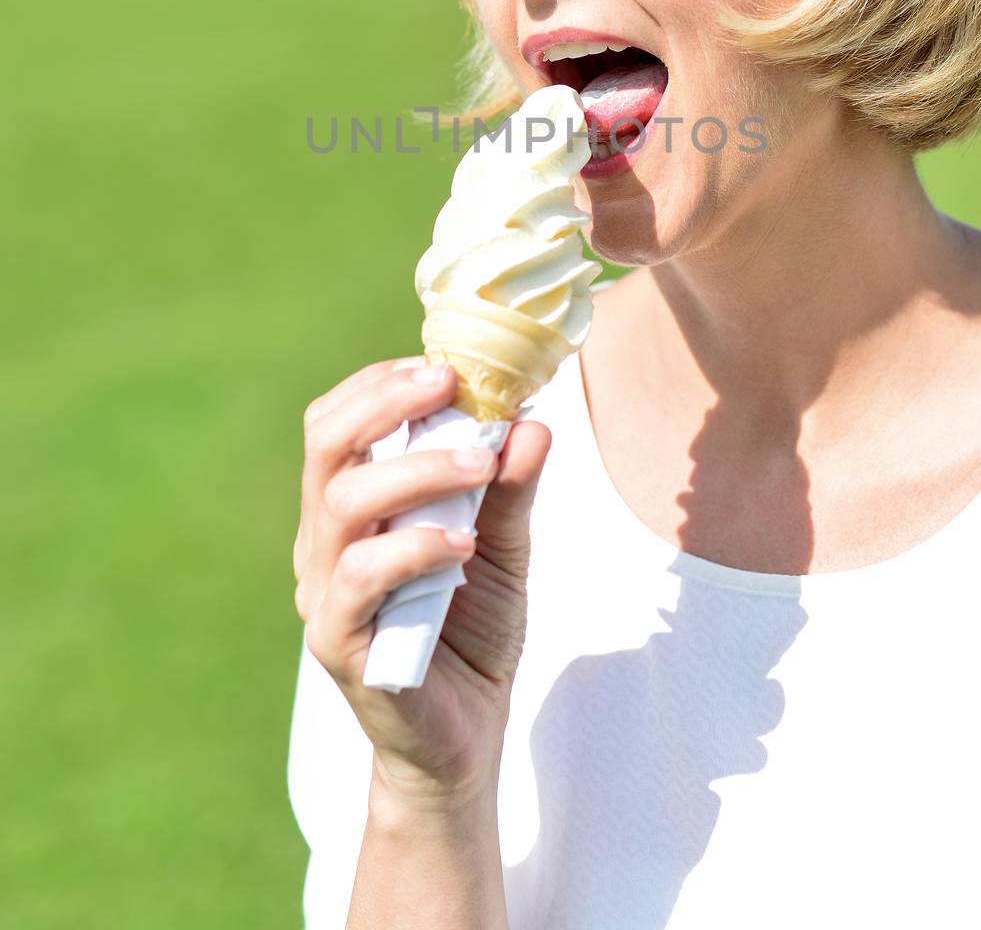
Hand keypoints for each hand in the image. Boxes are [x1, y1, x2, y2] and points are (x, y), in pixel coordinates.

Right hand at [293, 356, 551, 800]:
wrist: (465, 739)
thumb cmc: (472, 633)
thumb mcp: (504, 549)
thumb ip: (511, 490)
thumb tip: (532, 421)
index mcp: (352, 507)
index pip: (337, 423)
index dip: (379, 384)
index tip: (440, 365)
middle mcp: (324, 540)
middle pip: (326, 445)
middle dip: (385, 402)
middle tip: (448, 384)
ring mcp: (323, 591)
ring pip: (343, 503)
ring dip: (415, 470)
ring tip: (480, 466)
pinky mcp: (338, 642)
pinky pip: (359, 578)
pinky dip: (414, 547)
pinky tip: (464, 545)